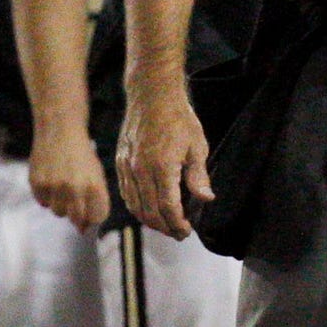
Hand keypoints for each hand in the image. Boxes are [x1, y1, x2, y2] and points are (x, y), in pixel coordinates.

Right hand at [28, 122, 111, 231]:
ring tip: (62, 183)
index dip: (93, 215)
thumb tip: (82, 230)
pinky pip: (43, 202)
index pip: (97, 217)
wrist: (59, 129)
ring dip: (61, 203)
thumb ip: (94, 200)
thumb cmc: (81, 154)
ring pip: (58, 212)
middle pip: (76, 219)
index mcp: (94, 186)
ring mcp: (54, 187)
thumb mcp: (96, 174)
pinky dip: (46, 195)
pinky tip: (51, 178)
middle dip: (77, 213)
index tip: (90, 208)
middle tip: (75, 196)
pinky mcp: (37, 183)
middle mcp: (74, 189)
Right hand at [115, 85, 211, 240]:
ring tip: (165, 225)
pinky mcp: (120, 161)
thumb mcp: (197, 145)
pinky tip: (146, 209)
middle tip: (178, 233)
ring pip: (135, 206)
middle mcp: (141, 170)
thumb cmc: (178, 117)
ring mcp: (127, 166)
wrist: (152, 94)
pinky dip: (135, 207)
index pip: (168, 208)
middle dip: (165, 228)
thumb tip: (206, 199)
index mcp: (162, 167)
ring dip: (150, 221)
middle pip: (150, 212)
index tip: (187, 231)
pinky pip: (125, 193)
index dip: (178, 224)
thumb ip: (198, 176)